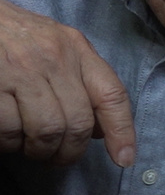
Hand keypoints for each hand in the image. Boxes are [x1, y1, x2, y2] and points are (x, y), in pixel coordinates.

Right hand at [0, 0, 134, 166]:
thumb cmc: (16, 35)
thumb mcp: (57, 45)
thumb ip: (81, 81)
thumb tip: (99, 131)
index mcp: (76, 48)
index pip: (111, 94)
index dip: (122, 130)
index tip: (124, 159)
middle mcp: (53, 58)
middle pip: (78, 122)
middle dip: (69, 151)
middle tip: (56, 157)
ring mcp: (21, 70)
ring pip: (46, 130)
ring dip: (38, 150)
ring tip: (29, 147)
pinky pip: (9, 130)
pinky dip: (9, 143)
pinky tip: (7, 136)